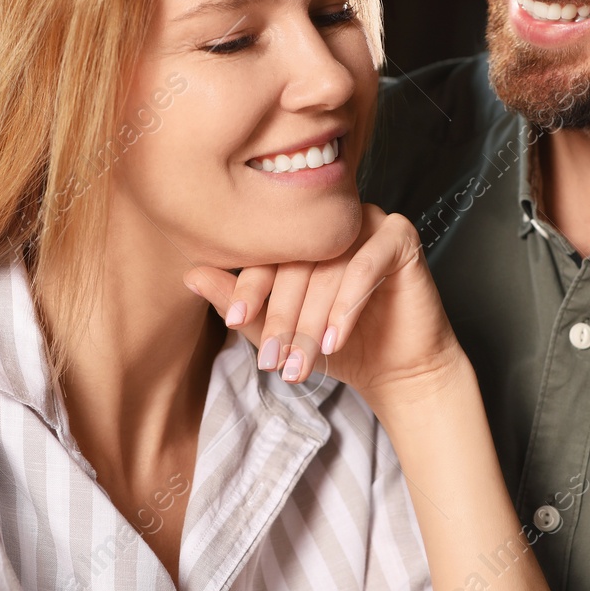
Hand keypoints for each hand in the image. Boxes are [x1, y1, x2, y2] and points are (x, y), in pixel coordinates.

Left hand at [185, 205, 461, 408]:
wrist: (396, 369)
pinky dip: (347, 307)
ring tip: (301, 364)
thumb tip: (190, 275)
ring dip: (312, 323)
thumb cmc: (336, 344)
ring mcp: (367, 221)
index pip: (268, 249)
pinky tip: (335, 342)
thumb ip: (237, 300)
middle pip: (298, 261)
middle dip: (282, 316)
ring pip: (330, 269)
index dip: (249, 286)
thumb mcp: (276, 329)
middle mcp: (332, 221)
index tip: (232, 320)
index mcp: (301, 232)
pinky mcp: (399, 236)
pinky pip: (366, 265)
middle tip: (271, 359)